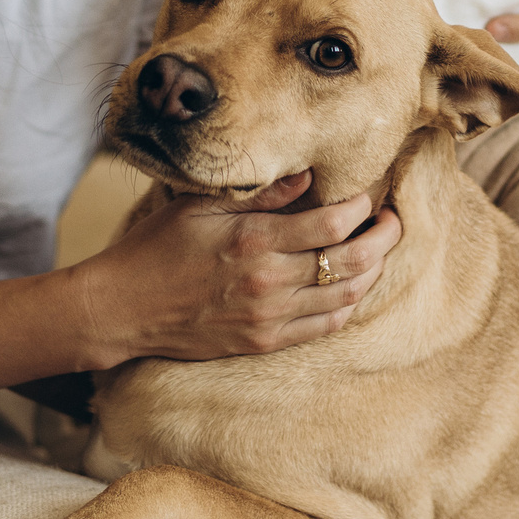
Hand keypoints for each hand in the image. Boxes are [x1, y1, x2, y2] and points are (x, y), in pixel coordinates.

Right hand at [71, 170, 399, 365]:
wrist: (125, 308)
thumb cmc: (158, 247)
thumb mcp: (202, 206)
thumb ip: (261, 194)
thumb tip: (309, 176)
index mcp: (254, 241)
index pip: (332, 223)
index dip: (362, 208)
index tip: (371, 194)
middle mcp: (268, 282)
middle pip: (352, 262)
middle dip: (383, 238)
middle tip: (394, 220)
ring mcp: (268, 318)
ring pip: (345, 297)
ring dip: (373, 272)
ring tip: (379, 250)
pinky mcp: (264, 342)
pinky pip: (324, 326)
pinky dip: (347, 305)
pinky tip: (352, 287)